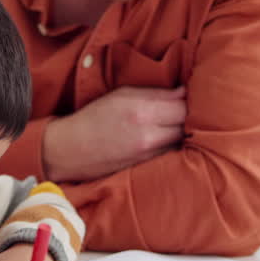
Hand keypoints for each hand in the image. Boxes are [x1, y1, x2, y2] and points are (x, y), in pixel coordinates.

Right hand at [42, 85, 186, 181]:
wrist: (71, 150)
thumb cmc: (94, 117)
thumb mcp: (121, 95)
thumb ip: (156, 93)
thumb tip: (183, 92)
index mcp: (142, 112)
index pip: (183, 107)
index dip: (188, 101)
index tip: (187, 97)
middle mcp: (149, 137)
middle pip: (187, 126)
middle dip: (187, 117)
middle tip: (182, 110)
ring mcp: (149, 156)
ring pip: (181, 142)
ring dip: (181, 133)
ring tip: (173, 124)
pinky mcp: (147, 168)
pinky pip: (170, 155)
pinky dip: (171, 146)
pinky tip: (163, 139)